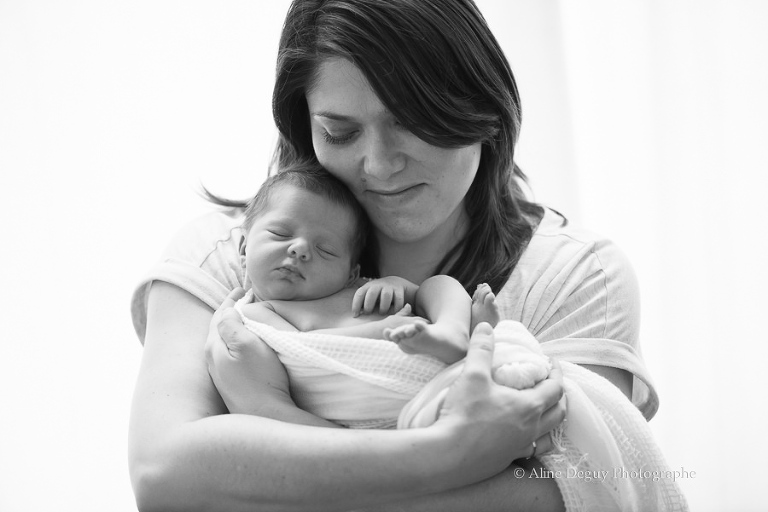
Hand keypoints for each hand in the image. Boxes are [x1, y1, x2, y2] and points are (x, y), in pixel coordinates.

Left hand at [204, 288, 292, 413]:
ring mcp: (220, 374)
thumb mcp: (247, 345)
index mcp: (213, 347)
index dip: (231, 300)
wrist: (265, 417)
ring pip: (222, 340)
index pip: (220, 315)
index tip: (242, 288)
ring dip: (232, 325)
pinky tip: (244, 341)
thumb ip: (232, 325)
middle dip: (229, 310)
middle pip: (218, 327)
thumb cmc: (261, 380)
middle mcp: (211, 360)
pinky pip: (229, 353)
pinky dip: (235, 340)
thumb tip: (227, 311)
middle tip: (242, 297)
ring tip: (243, 315)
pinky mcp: (231, 384)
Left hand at [352, 276, 415, 315]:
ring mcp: (389, 287)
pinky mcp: (399, 290)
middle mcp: (378, 285)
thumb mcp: (368, 294)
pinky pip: (398, 298)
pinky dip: (397, 307)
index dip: (356, 305)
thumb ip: (362, 302)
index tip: (355, 315)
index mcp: (368, 287)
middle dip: (369, 305)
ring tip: (382, 313)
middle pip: (372, 293)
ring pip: (386, 295)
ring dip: (383, 306)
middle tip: (368, 313)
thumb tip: (355, 315)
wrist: (394, 282)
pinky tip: (394, 313)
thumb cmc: (377, 293)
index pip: (360, 294)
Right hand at [434, 323, 565, 475]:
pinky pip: (532, 452)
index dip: (556, 373)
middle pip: (558, 412)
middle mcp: (531, 429)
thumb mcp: (472, 375)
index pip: (555, 387)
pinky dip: (535, 442)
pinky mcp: (507, 461)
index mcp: (528, 406)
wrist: (446, 455)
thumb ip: (481, 349)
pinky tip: (524, 438)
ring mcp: (520, 447)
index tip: (550, 362)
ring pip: (549, 437)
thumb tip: (486, 327)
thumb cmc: (463, 415)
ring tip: (543, 413)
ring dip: (551, 422)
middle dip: (559, 397)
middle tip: (549, 385)